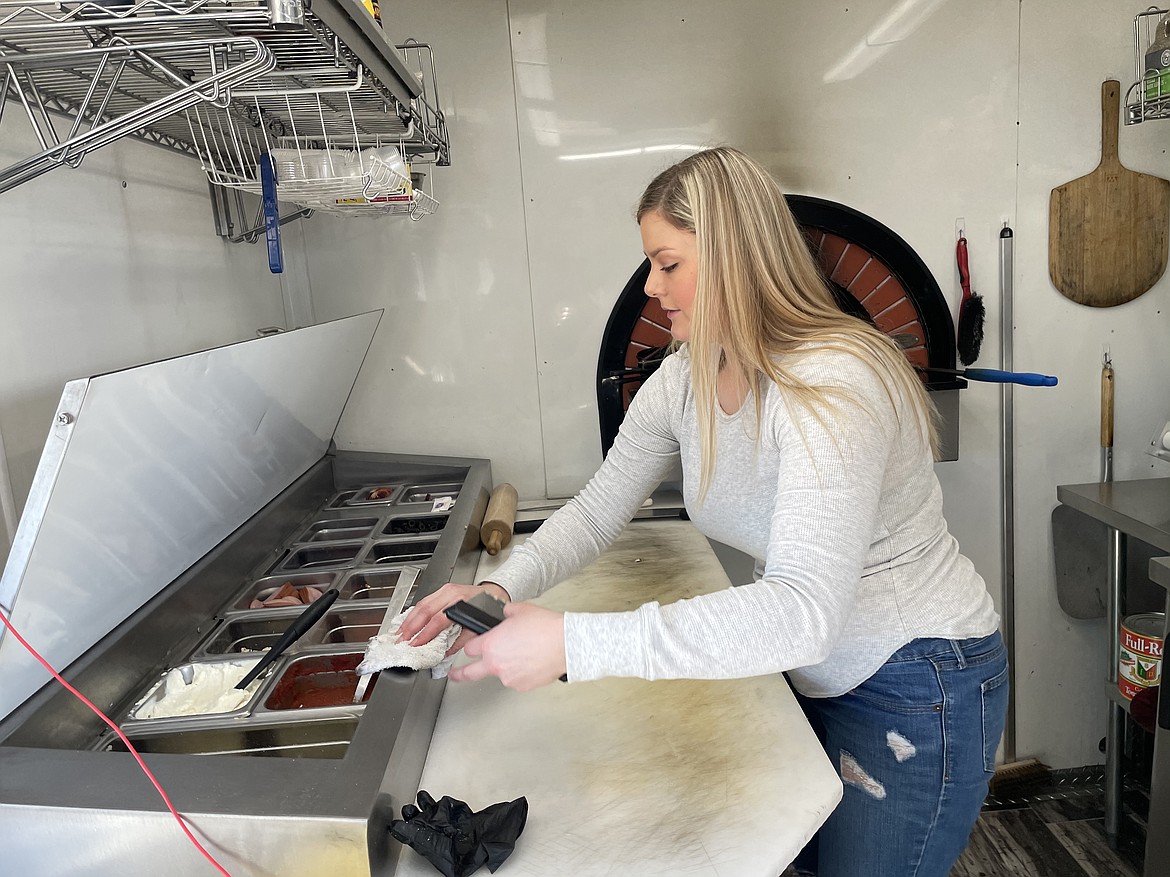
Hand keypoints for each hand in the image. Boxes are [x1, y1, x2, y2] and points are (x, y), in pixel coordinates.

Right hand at [396, 581, 510, 656]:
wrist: (495, 594)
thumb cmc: (489, 610)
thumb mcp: (477, 628)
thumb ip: (460, 641)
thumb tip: (443, 653)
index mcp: (461, 602)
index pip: (438, 620)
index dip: (425, 634)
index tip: (415, 645)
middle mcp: (452, 593)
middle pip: (425, 610)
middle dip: (411, 627)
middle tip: (401, 640)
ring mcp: (446, 589)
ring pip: (422, 604)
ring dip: (409, 619)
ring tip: (400, 633)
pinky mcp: (443, 589)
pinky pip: (425, 600)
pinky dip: (414, 612)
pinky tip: (408, 621)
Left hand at [449, 602, 565, 690]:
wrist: (566, 644)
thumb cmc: (546, 628)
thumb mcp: (520, 610)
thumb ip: (506, 613)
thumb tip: (504, 614)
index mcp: (490, 644)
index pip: (470, 648)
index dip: (474, 645)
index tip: (474, 646)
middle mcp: (495, 663)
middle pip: (469, 673)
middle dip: (459, 674)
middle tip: (454, 675)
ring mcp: (508, 678)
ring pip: (500, 673)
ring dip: (505, 666)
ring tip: (524, 653)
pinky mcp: (522, 686)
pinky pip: (516, 679)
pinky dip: (521, 672)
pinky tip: (532, 661)